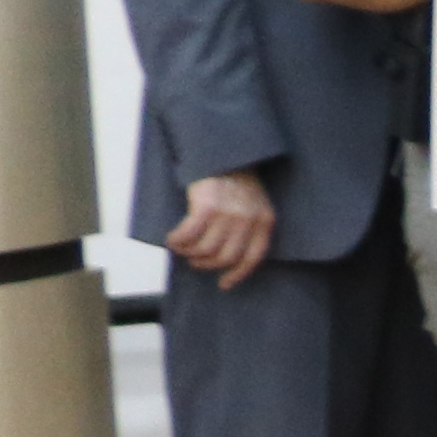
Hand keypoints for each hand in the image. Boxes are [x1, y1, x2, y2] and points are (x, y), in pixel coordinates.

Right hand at [166, 170, 274, 289]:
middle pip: (226, 257)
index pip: (253, 257)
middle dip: (207, 264)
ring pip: (205, 249)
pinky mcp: (207, 206)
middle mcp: (249, 219)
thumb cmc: (236, 180)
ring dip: (189, 253)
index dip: (237, 274)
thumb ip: (249, 228)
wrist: (223, 152)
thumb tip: (228, 260)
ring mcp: (229, 213)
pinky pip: (188, 234)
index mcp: (265, 220)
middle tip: (195, 261)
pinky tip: (171, 240)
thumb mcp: (254, 204)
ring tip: (182, 249)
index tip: (224, 284)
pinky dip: (177, 241)